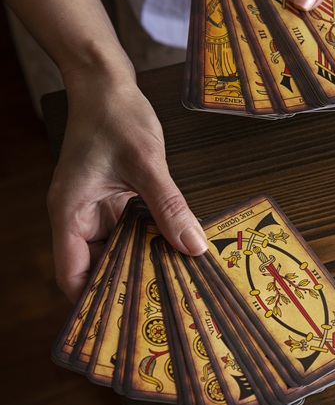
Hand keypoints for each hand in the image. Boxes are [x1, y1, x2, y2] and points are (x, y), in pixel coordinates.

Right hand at [47, 66, 206, 302]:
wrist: (106, 82)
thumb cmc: (114, 115)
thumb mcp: (146, 162)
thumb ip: (169, 205)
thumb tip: (192, 244)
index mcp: (70, 212)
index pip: (70, 273)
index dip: (91, 301)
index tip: (120, 321)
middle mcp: (80, 217)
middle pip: (97, 268)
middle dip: (124, 288)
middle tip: (161, 308)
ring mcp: (97, 210)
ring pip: (116, 252)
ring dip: (140, 266)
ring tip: (172, 288)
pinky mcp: (114, 202)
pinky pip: (130, 232)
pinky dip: (148, 244)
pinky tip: (173, 253)